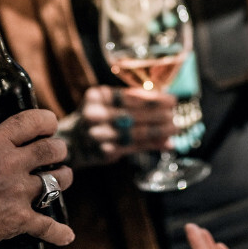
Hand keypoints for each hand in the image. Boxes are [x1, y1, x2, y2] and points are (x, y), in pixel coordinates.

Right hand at [0, 109, 73, 248]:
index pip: (32, 122)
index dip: (47, 121)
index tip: (50, 126)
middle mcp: (11, 164)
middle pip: (52, 149)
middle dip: (59, 149)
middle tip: (58, 152)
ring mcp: (17, 193)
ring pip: (57, 181)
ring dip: (64, 179)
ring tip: (63, 178)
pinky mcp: (17, 220)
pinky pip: (46, 226)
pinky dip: (58, 232)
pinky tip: (66, 235)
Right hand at [58, 85, 175, 167]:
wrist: (72, 140)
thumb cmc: (97, 116)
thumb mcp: (109, 102)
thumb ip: (134, 101)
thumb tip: (166, 102)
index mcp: (97, 96)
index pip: (130, 96)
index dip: (153, 99)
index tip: (172, 99)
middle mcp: (95, 114)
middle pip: (133, 115)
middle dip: (158, 115)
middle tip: (176, 114)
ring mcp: (98, 135)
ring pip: (135, 133)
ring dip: (158, 131)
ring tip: (175, 128)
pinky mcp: (104, 152)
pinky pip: (133, 147)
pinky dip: (151, 145)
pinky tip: (165, 143)